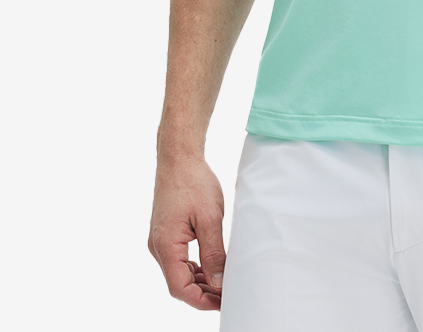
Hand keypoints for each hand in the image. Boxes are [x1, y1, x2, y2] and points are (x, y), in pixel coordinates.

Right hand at [148, 154, 226, 309]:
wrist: (179, 157)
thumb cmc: (194, 182)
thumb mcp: (210, 218)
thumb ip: (213, 253)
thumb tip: (218, 283)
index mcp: (166, 246)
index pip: (180, 288)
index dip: (201, 301)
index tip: (222, 303)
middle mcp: (158, 247)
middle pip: (178, 283)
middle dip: (202, 294)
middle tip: (227, 295)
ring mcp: (160, 240)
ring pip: (178, 273)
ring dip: (199, 281)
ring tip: (223, 284)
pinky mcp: (166, 233)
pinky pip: (179, 259)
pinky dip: (194, 267)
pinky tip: (211, 267)